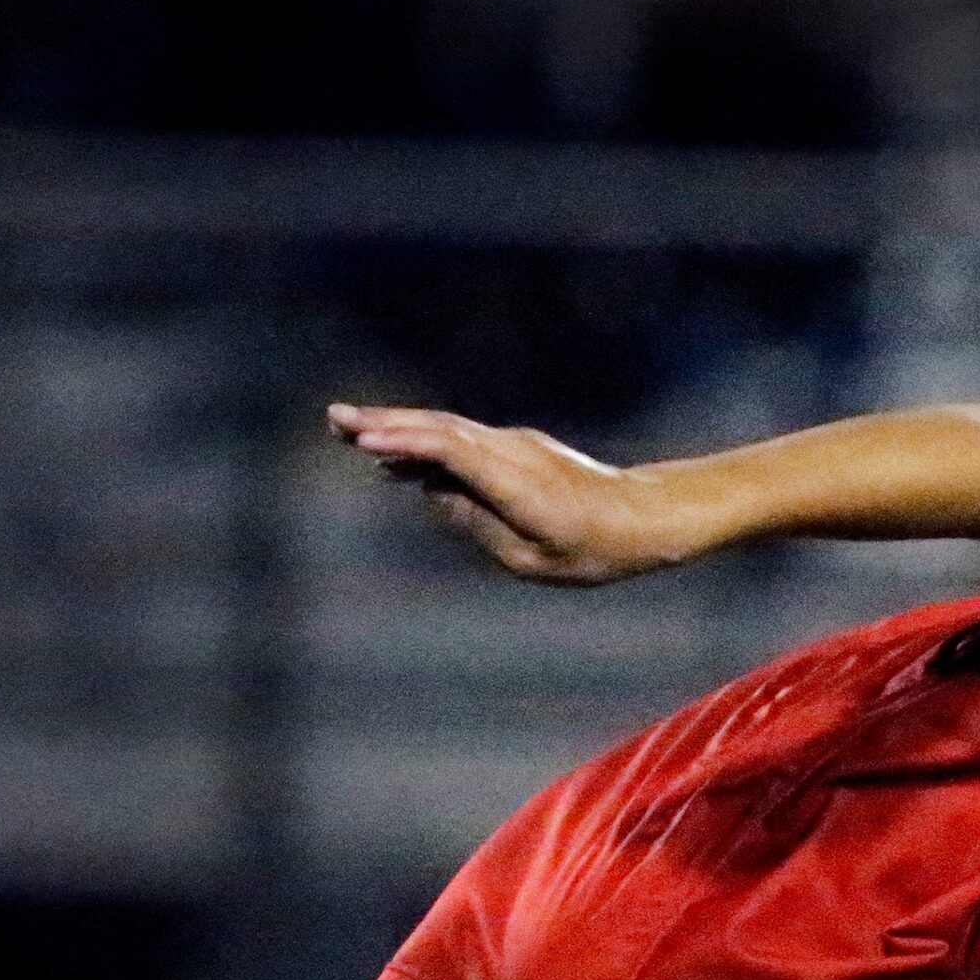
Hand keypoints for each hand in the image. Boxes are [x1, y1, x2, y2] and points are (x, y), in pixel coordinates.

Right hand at [327, 404, 687, 583]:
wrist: (644, 517)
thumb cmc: (593, 549)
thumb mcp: (531, 559)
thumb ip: (476, 524)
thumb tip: (432, 493)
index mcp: (518, 482)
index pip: (454, 449)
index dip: (408, 443)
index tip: (366, 442)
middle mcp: (515, 452)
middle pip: (442, 428)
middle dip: (387, 423)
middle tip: (335, 420)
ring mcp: (517, 445)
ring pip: (449, 430)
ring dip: (399, 427)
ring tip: (348, 430)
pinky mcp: (517, 449)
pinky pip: (463, 442)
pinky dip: (425, 443)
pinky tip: (393, 456)